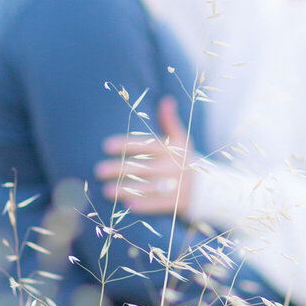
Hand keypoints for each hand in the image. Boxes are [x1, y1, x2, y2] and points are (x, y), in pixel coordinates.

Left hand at [97, 97, 194, 215]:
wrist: (207, 188)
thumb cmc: (184, 160)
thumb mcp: (181, 140)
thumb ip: (170, 122)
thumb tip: (167, 100)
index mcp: (172, 149)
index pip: (146, 145)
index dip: (126, 145)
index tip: (106, 146)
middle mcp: (175, 166)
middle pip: (143, 167)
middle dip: (119, 169)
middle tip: (98, 170)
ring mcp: (178, 185)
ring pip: (148, 187)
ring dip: (127, 189)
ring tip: (106, 190)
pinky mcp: (179, 203)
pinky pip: (159, 204)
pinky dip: (143, 205)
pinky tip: (126, 205)